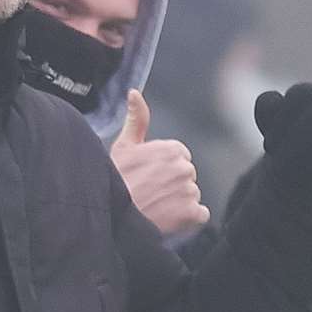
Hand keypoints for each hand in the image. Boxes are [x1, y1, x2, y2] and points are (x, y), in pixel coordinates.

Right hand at [111, 91, 209, 233]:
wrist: (112, 217)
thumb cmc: (115, 181)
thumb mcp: (123, 147)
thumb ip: (136, 119)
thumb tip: (134, 92)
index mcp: (172, 149)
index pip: (180, 158)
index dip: (164, 170)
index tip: (149, 179)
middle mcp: (184, 167)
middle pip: (187, 177)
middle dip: (173, 186)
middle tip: (150, 195)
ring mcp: (189, 191)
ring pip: (193, 196)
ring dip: (179, 203)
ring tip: (156, 208)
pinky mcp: (191, 213)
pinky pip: (200, 215)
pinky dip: (188, 219)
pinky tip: (169, 219)